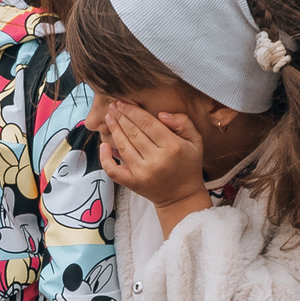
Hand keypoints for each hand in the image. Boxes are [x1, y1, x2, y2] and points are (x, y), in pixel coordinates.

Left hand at [97, 98, 209, 220]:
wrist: (182, 197)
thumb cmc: (188, 165)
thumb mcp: (195, 141)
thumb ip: (183, 122)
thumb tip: (161, 114)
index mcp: (172, 146)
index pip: (147, 123)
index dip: (133, 111)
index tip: (123, 102)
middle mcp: (156, 159)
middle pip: (133, 133)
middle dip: (121, 117)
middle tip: (112, 106)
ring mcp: (142, 173)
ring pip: (123, 146)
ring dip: (114, 130)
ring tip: (109, 118)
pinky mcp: (133, 183)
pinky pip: (114, 170)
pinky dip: (105, 158)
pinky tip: (104, 146)